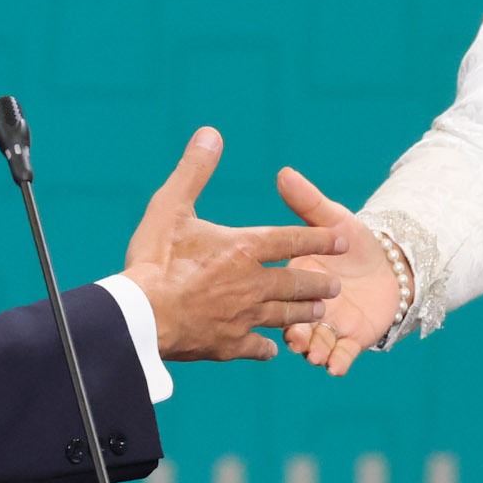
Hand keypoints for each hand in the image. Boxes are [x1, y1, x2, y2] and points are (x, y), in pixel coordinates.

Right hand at [122, 129, 345, 361]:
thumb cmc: (154, 259)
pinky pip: (257, 347)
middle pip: (296, 282)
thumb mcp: (171, 205)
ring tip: (319, 311)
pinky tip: (272, 349)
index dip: (318, 238)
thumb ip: (194, 170)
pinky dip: (266, 347)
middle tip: (335, 285)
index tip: (342, 239)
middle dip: (318, 283)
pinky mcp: (229, 345)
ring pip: (285, 315)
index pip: (291, 239)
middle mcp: (252, 283)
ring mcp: (243, 317)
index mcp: (244, 248)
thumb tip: (211, 133)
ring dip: (303, 312)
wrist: (140, 318)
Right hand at [275, 169, 399, 376]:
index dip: (279, 301)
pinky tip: (335, 368)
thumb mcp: (333, 220)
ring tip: (314, 357)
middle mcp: (307, 307)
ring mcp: (328, 326)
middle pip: (295, 322)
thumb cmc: (356, 242)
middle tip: (297, 341)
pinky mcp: (350, 340)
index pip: (282, 290)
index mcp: (296, 278)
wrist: (392, 267)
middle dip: (296, 334)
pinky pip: (341, 355)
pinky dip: (337, 363)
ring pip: (316, 343)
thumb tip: (284, 172)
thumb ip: (308, 202)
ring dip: (313, 352)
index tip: (278, 310)